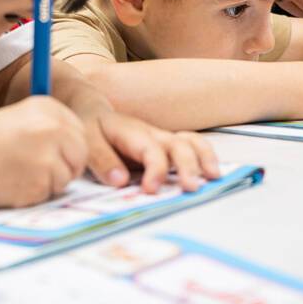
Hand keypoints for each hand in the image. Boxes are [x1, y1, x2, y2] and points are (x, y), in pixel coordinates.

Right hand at [0, 96, 86, 205]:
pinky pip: (49, 192)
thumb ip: (53, 128)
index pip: (80, 133)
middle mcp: (53, 128)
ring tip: (21, 172)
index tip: (54, 154)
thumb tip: (81, 147)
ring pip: (66, 177)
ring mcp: (47, 155)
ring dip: (49, 181)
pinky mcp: (40, 182)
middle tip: (41, 169)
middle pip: (81, 155)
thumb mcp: (23, 118)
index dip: (69, 148)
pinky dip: (35, 193)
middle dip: (67, 166)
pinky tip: (16, 182)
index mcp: (49, 107)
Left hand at [84, 110, 222, 193]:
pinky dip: (205, 157)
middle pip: (178, 145)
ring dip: (204, 158)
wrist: (95, 113)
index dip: (155, 169)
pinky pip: (192, 147)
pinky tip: (212, 173)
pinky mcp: (167, 148)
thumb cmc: (92, 128)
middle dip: (188, 165)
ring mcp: (163, 140)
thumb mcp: (87, 141)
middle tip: (191, 188)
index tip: (151, 190)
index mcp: (133, 132)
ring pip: (191, 143)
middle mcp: (154, 135)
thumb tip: (120, 181)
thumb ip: (102, 160)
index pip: (151, 150)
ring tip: (214, 177)